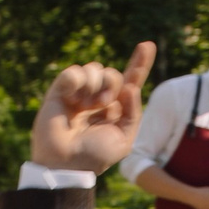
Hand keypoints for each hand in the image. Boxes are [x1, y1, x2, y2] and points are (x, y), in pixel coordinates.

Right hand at [32, 42, 155, 173]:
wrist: (66, 163)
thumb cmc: (95, 156)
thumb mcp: (124, 139)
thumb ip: (133, 113)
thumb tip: (131, 88)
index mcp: (115, 109)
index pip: (129, 82)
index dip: (139, 64)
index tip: (148, 45)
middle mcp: (98, 98)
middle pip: (113, 73)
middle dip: (112, 84)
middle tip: (103, 104)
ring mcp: (79, 93)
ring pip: (94, 69)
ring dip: (94, 86)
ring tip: (84, 106)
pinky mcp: (61, 90)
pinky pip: (73, 72)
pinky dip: (75, 82)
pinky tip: (71, 100)